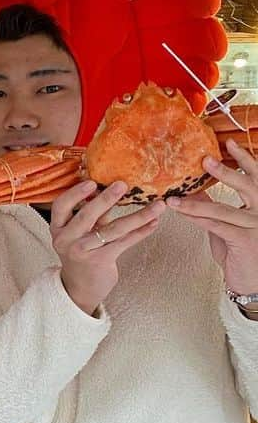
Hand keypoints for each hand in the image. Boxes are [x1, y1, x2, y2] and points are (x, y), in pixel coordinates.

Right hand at [51, 179, 164, 315]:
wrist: (80, 286)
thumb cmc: (81, 253)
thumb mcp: (78, 233)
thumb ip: (89, 214)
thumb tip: (107, 188)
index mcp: (58, 228)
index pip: (60, 206)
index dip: (75, 193)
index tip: (91, 182)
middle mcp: (66, 239)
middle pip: (87, 215)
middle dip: (106, 199)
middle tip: (122, 185)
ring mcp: (82, 251)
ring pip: (112, 229)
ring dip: (138, 216)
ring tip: (156, 206)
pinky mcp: (100, 261)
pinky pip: (124, 242)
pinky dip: (141, 232)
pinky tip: (154, 223)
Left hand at [166, 141, 257, 293]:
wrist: (251, 280)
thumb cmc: (240, 249)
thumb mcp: (227, 223)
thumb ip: (215, 205)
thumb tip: (195, 187)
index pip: (256, 176)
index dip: (244, 159)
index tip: (228, 143)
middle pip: (247, 186)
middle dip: (225, 172)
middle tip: (205, 160)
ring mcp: (256, 226)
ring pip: (224, 210)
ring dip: (196, 202)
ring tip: (174, 197)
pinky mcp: (245, 241)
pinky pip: (217, 227)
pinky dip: (198, 219)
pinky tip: (181, 213)